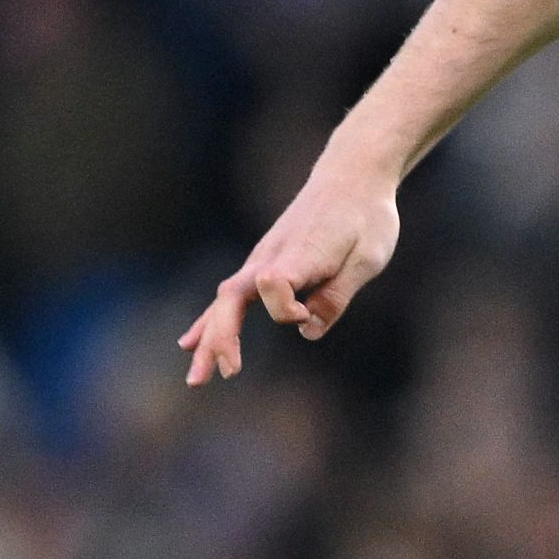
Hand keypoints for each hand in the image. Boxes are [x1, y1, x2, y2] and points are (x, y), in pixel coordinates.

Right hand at [181, 158, 401, 384]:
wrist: (350, 178)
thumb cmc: (366, 217)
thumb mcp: (368, 257)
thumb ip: (337, 294)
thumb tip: (308, 330)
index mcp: (299, 253)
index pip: (274, 283)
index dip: (286, 307)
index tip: (307, 313)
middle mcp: (270, 256)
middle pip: (232, 297)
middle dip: (224, 337)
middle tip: (227, 373)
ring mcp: (261, 259)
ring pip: (224, 301)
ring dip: (209, 339)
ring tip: (196, 380)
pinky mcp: (262, 264)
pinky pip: (230, 296)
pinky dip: (211, 321)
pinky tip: (190, 343)